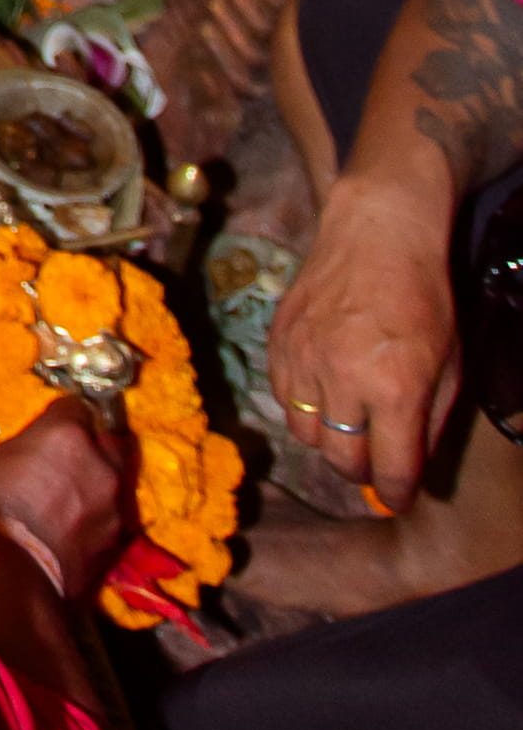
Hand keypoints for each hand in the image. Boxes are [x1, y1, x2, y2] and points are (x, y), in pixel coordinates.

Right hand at [0, 393, 137, 602]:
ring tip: (72, 505)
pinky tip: (76, 535)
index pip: (75, 406)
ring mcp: (115, 503)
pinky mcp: (119, 541)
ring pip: (116, 482)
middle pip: (110, 439)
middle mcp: (100, 461)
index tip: (47, 433)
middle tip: (68, 464)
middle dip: (94, 447)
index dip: (61, 419)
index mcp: (66, 434)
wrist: (9, 580)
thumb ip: (19, 454)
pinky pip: (113, 519)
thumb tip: (24, 461)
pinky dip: (98, 521)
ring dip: (98, 487)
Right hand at [269, 167, 459, 509]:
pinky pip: (282, 398)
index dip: (396, 493)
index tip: (397, 497)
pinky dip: (303, 407)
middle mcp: (343, 378)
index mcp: (395, 386)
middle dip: (362, 470)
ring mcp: (304, 358)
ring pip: (306, 435)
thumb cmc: (424, 297)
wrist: (378, 232)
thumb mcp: (449, 364)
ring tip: (349, 423)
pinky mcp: (279, 340)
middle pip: (341, 460)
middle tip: (376, 461)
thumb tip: (410, 467)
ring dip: (330, 439)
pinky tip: (324, 391)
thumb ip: (430, 422)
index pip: (390, 469)